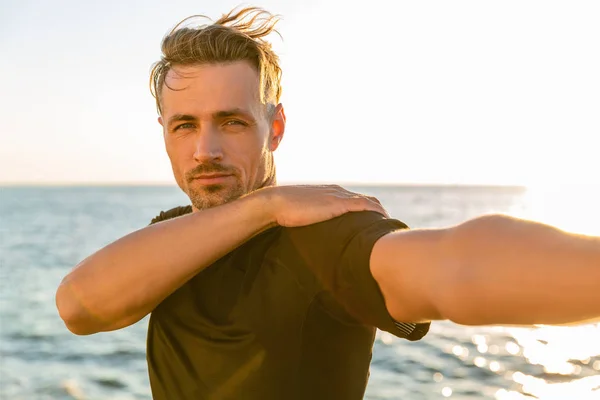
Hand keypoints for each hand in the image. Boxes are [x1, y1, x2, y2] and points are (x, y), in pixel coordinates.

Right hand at [257, 185, 389, 226]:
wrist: (275, 203)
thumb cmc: (285, 212)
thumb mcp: (303, 216)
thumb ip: (313, 222)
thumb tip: (313, 239)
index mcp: (332, 193)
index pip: (358, 201)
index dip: (370, 213)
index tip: (377, 228)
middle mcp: (339, 192)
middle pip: (368, 201)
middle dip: (380, 215)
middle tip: (388, 234)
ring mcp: (339, 196)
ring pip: (370, 203)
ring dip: (381, 216)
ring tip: (389, 233)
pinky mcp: (338, 203)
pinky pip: (365, 206)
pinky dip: (376, 214)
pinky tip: (382, 225)